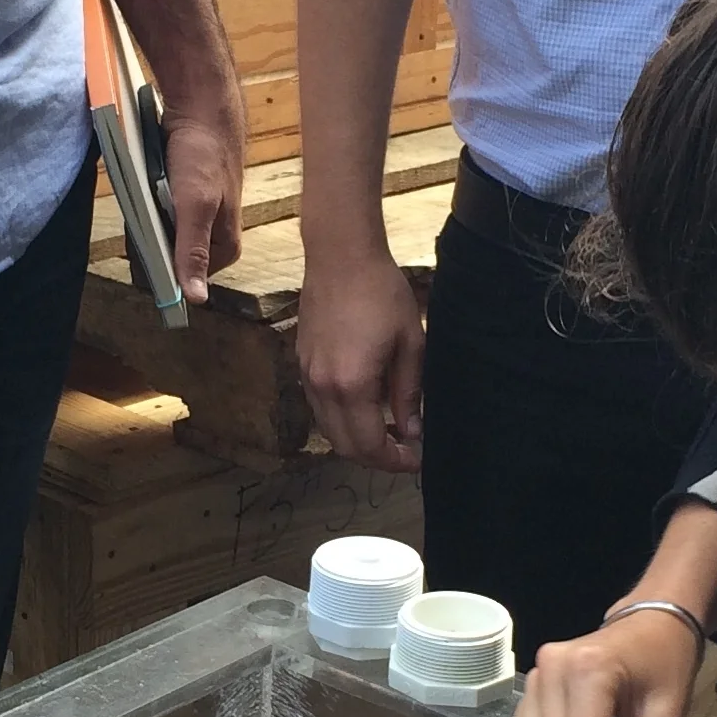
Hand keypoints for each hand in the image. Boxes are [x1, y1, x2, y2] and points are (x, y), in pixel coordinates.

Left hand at [159, 74, 244, 304]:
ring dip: (147, 221)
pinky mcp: (184, 198)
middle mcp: (213, 237)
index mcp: (224, 249)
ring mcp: (197, 217)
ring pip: (161, 235)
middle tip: (146, 209)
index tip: (144, 242)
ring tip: (146, 196)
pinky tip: (144, 190)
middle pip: (170, 257)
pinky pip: (158, 214)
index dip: (157, 266)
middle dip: (151, 239)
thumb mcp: (196, 205)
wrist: (202, 107)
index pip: (181, 278)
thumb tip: (196, 300)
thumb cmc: (204, 155)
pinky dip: (147, 205)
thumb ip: (192, 251)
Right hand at [297, 244, 424, 471]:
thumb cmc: (382, 293)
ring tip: (388, 431)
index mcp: (352, 385)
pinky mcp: (302, 363)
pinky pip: (319, 407)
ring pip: (328, 429)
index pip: (368, 445)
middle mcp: (323, 387)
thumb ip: (408, 392)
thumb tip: (412, 431)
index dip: (393, 461)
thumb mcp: (410, 343)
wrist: (340, 255)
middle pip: (344, 445)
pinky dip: (342, 419)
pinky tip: (366, 406)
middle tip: (404, 451)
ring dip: (357, 439)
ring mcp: (307, 375)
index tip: (415, 460)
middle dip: (375, 457)